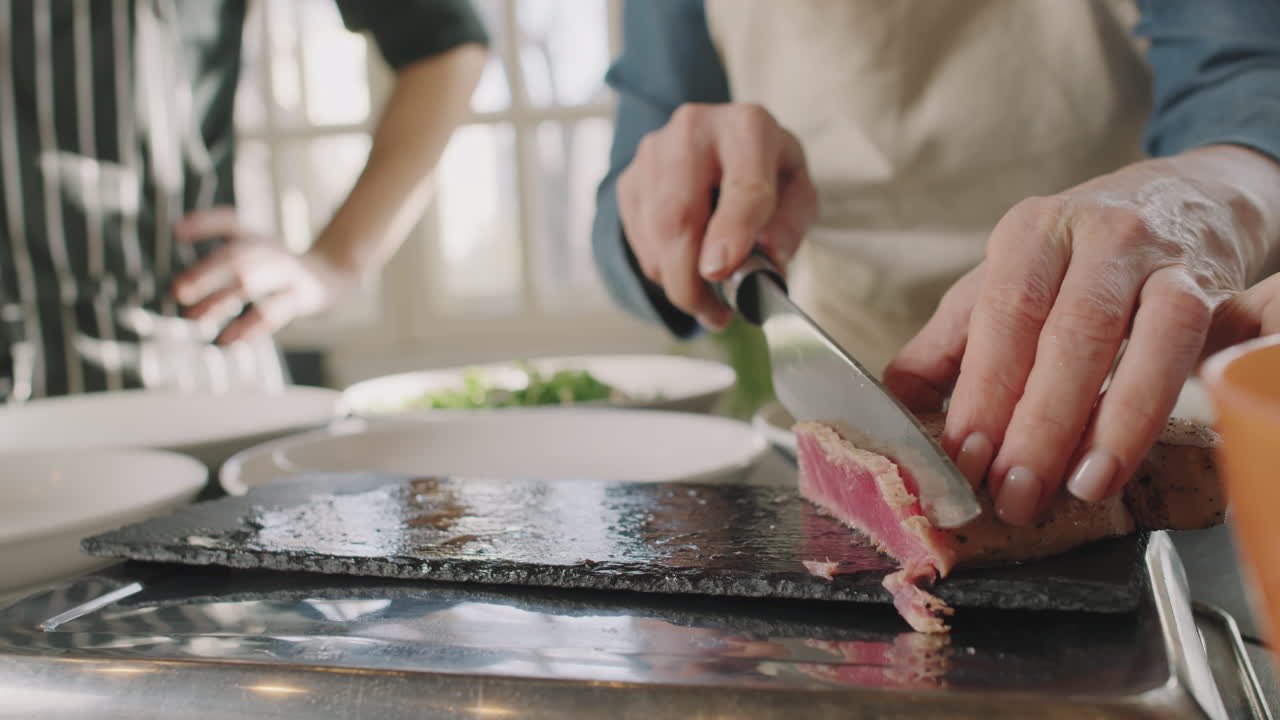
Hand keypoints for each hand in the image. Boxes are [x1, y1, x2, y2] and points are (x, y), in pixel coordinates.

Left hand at [170, 207, 358, 344]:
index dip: (204, 224)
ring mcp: (287, 274)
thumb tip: (177, 229)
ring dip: (220, 301)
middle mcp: (271, 251)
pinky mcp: (300, 298)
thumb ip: (217, 232)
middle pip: (237, 257)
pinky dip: (249, 327)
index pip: (229, 222)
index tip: (177, 233)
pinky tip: (228, 340)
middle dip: (205, 274)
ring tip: (194, 319)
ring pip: (251, 284)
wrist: (329, 276)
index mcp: (256, 236)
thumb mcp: (253, 242)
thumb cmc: (277, 263)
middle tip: (179, 291)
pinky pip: (273, 313)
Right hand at [617, 103, 817, 330]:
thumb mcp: (796, 190)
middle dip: (691, 279)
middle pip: (679, 215)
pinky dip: (662, 267)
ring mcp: (653, 153)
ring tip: (705, 299)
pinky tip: (684, 266)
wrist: (717, 141)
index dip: (731, 230)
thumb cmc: (763, 169)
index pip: (743, 184)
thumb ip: (790, 224)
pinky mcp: (630, 178)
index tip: (720, 270)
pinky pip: (638, 239)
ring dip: (676, 280)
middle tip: (714, 314)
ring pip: (653, 235)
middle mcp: (694, 131)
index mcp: (748, 128)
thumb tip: (767, 258)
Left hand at [884, 150, 1273, 525]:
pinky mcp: (1205, 285)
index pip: (1000, 320)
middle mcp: (1092, 236)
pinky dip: (1153, 408)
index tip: (962, 461)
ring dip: (1105, 424)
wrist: (1189, 201)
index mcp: (1028, 236)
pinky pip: (1182, 347)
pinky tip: (1127, 458)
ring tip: (1078, 488)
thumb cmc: (1080, 260)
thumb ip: (948, 346)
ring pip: (1131, 341)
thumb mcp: (1006, 283)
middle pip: (1063, 335)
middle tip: (1014, 494)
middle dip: (1036, 425)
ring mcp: (1155, 258)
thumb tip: (892, 410)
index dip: (981, 394)